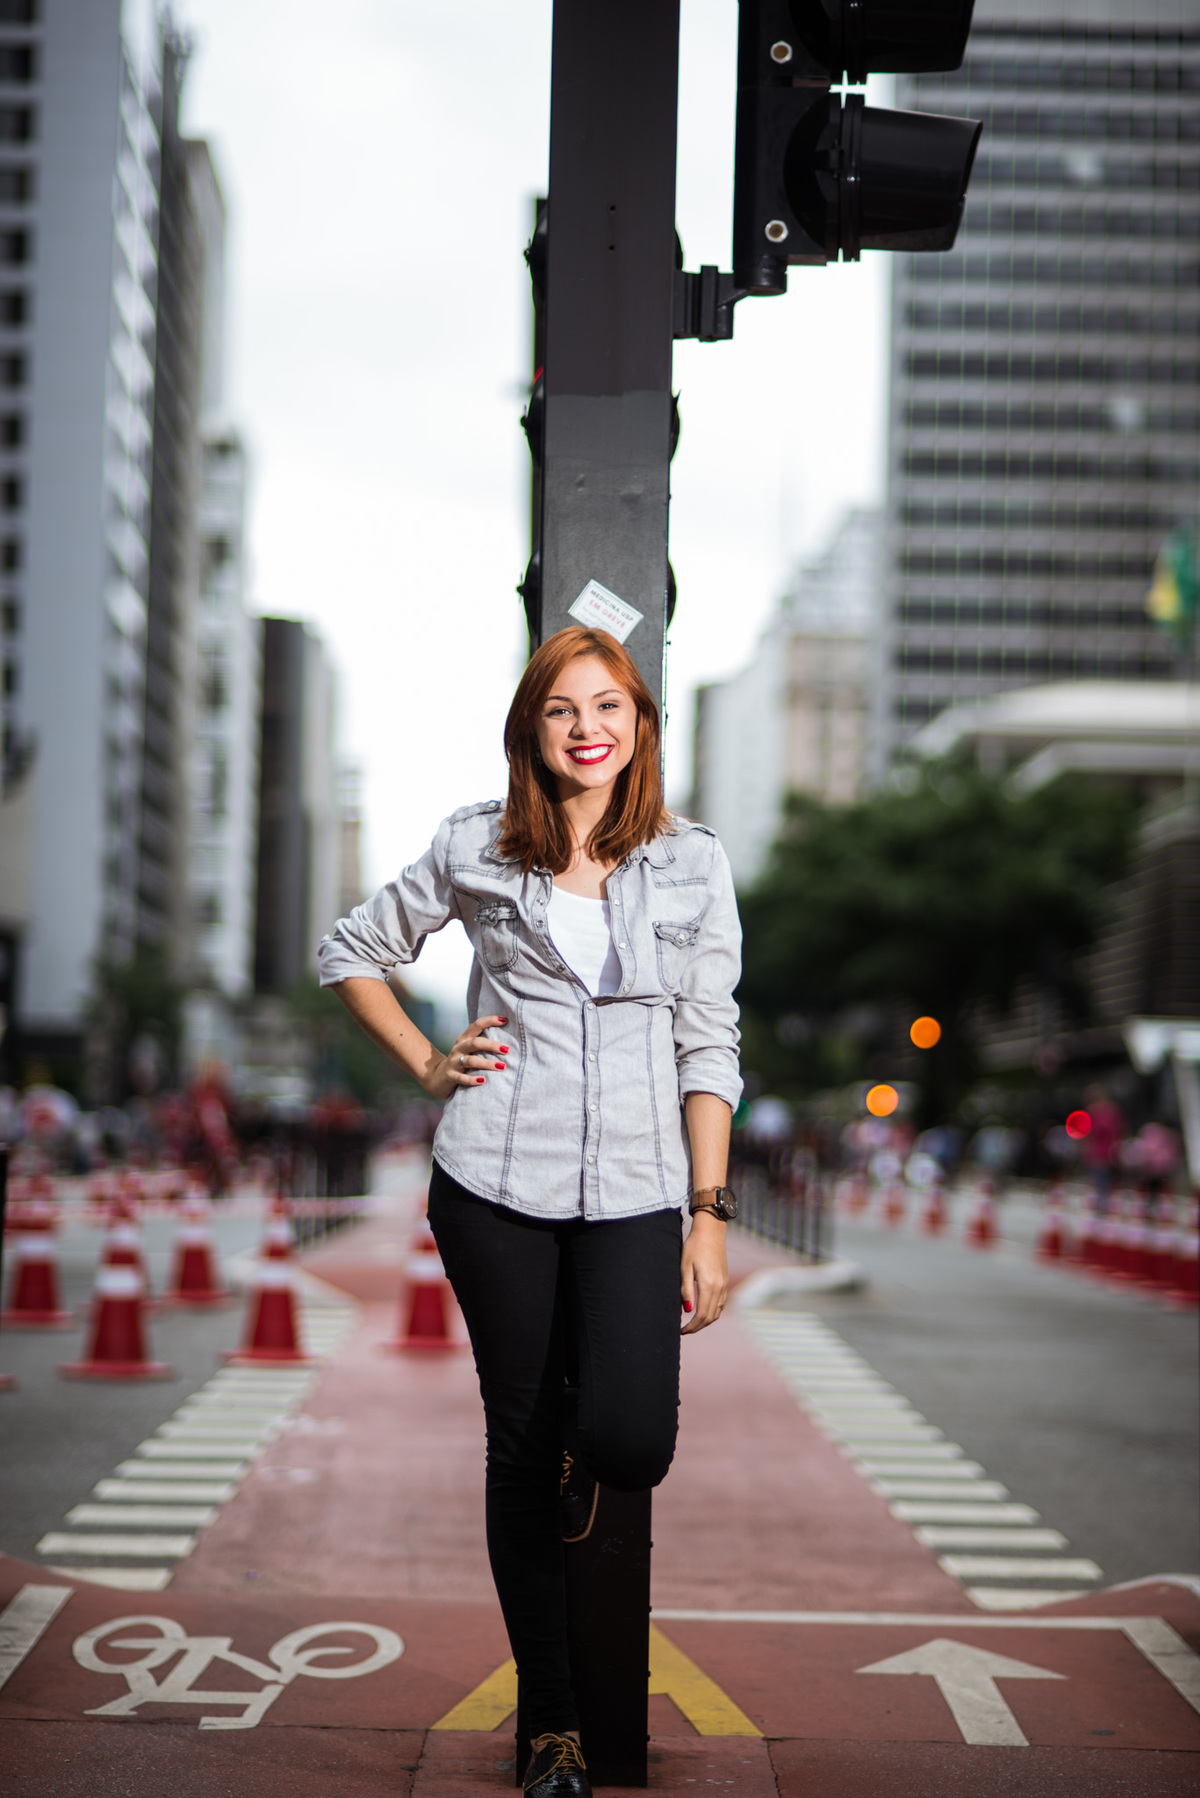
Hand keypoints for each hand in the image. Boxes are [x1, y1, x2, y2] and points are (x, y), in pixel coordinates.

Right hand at [422, 1015, 509, 1101]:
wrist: (438, 1078)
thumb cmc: (462, 1062)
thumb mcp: (469, 1050)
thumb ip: (483, 1044)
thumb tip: (510, 1041)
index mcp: (464, 1039)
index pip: (476, 1025)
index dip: (490, 1020)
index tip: (505, 1020)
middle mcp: (458, 1048)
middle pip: (475, 1043)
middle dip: (492, 1045)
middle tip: (507, 1049)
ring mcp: (453, 1062)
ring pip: (470, 1060)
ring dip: (487, 1063)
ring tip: (502, 1066)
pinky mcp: (451, 1076)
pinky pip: (462, 1078)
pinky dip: (473, 1079)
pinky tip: (483, 1081)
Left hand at [680, 1212, 728, 1333]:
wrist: (711, 1231)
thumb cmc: (694, 1247)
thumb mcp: (685, 1267)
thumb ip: (686, 1290)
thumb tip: (687, 1310)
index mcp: (709, 1285)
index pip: (702, 1315)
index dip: (692, 1326)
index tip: (681, 1331)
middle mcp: (720, 1287)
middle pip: (711, 1317)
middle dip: (698, 1327)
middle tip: (685, 1330)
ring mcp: (724, 1284)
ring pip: (717, 1311)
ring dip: (706, 1321)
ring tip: (692, 1323)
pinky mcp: (725, 1281)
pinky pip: (721, 1303)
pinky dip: (713, 1312)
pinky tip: (703, 1310)